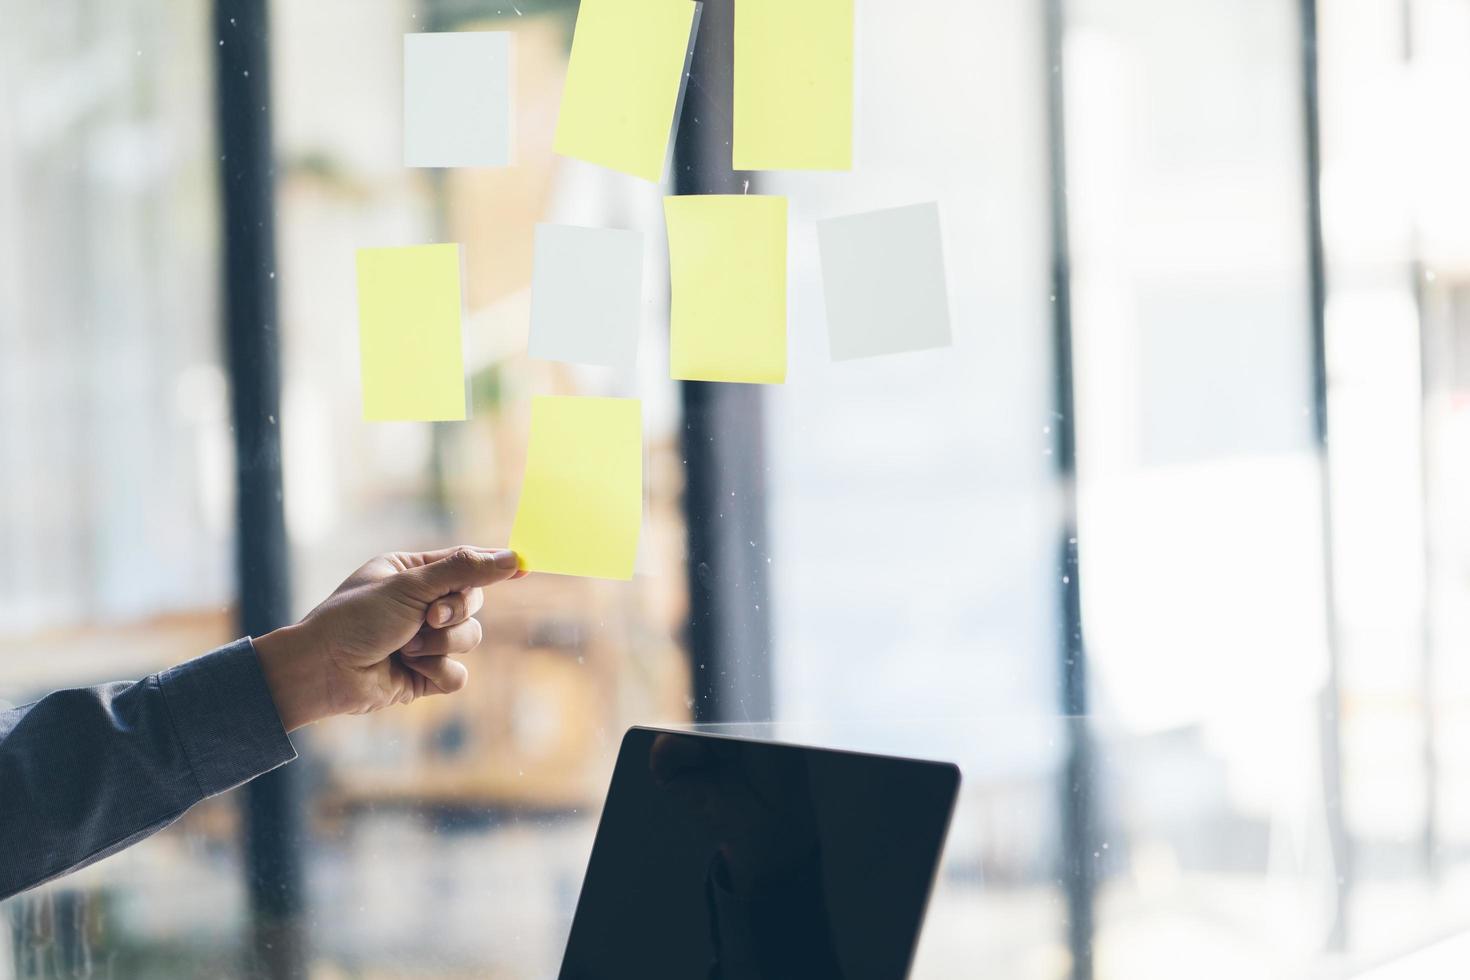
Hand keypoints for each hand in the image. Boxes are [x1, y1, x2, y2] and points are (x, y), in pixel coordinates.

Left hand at [252, 546, 523, 731]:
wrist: (323, 671)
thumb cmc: (355, 619)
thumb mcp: (410, 586)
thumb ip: (464, 570)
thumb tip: (514, 557)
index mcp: (413, 573)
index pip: (464, 563)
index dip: (493, 565)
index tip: (523, 566)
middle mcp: (421, 605)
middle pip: (474, 603)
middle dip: (455, 612)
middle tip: (430, 616)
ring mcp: (425, 641)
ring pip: (470, 639)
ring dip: (440, 644)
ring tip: (405, 647)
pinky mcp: (426, 675)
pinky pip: (458, 673)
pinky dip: (436, 671)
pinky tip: (407, 669)